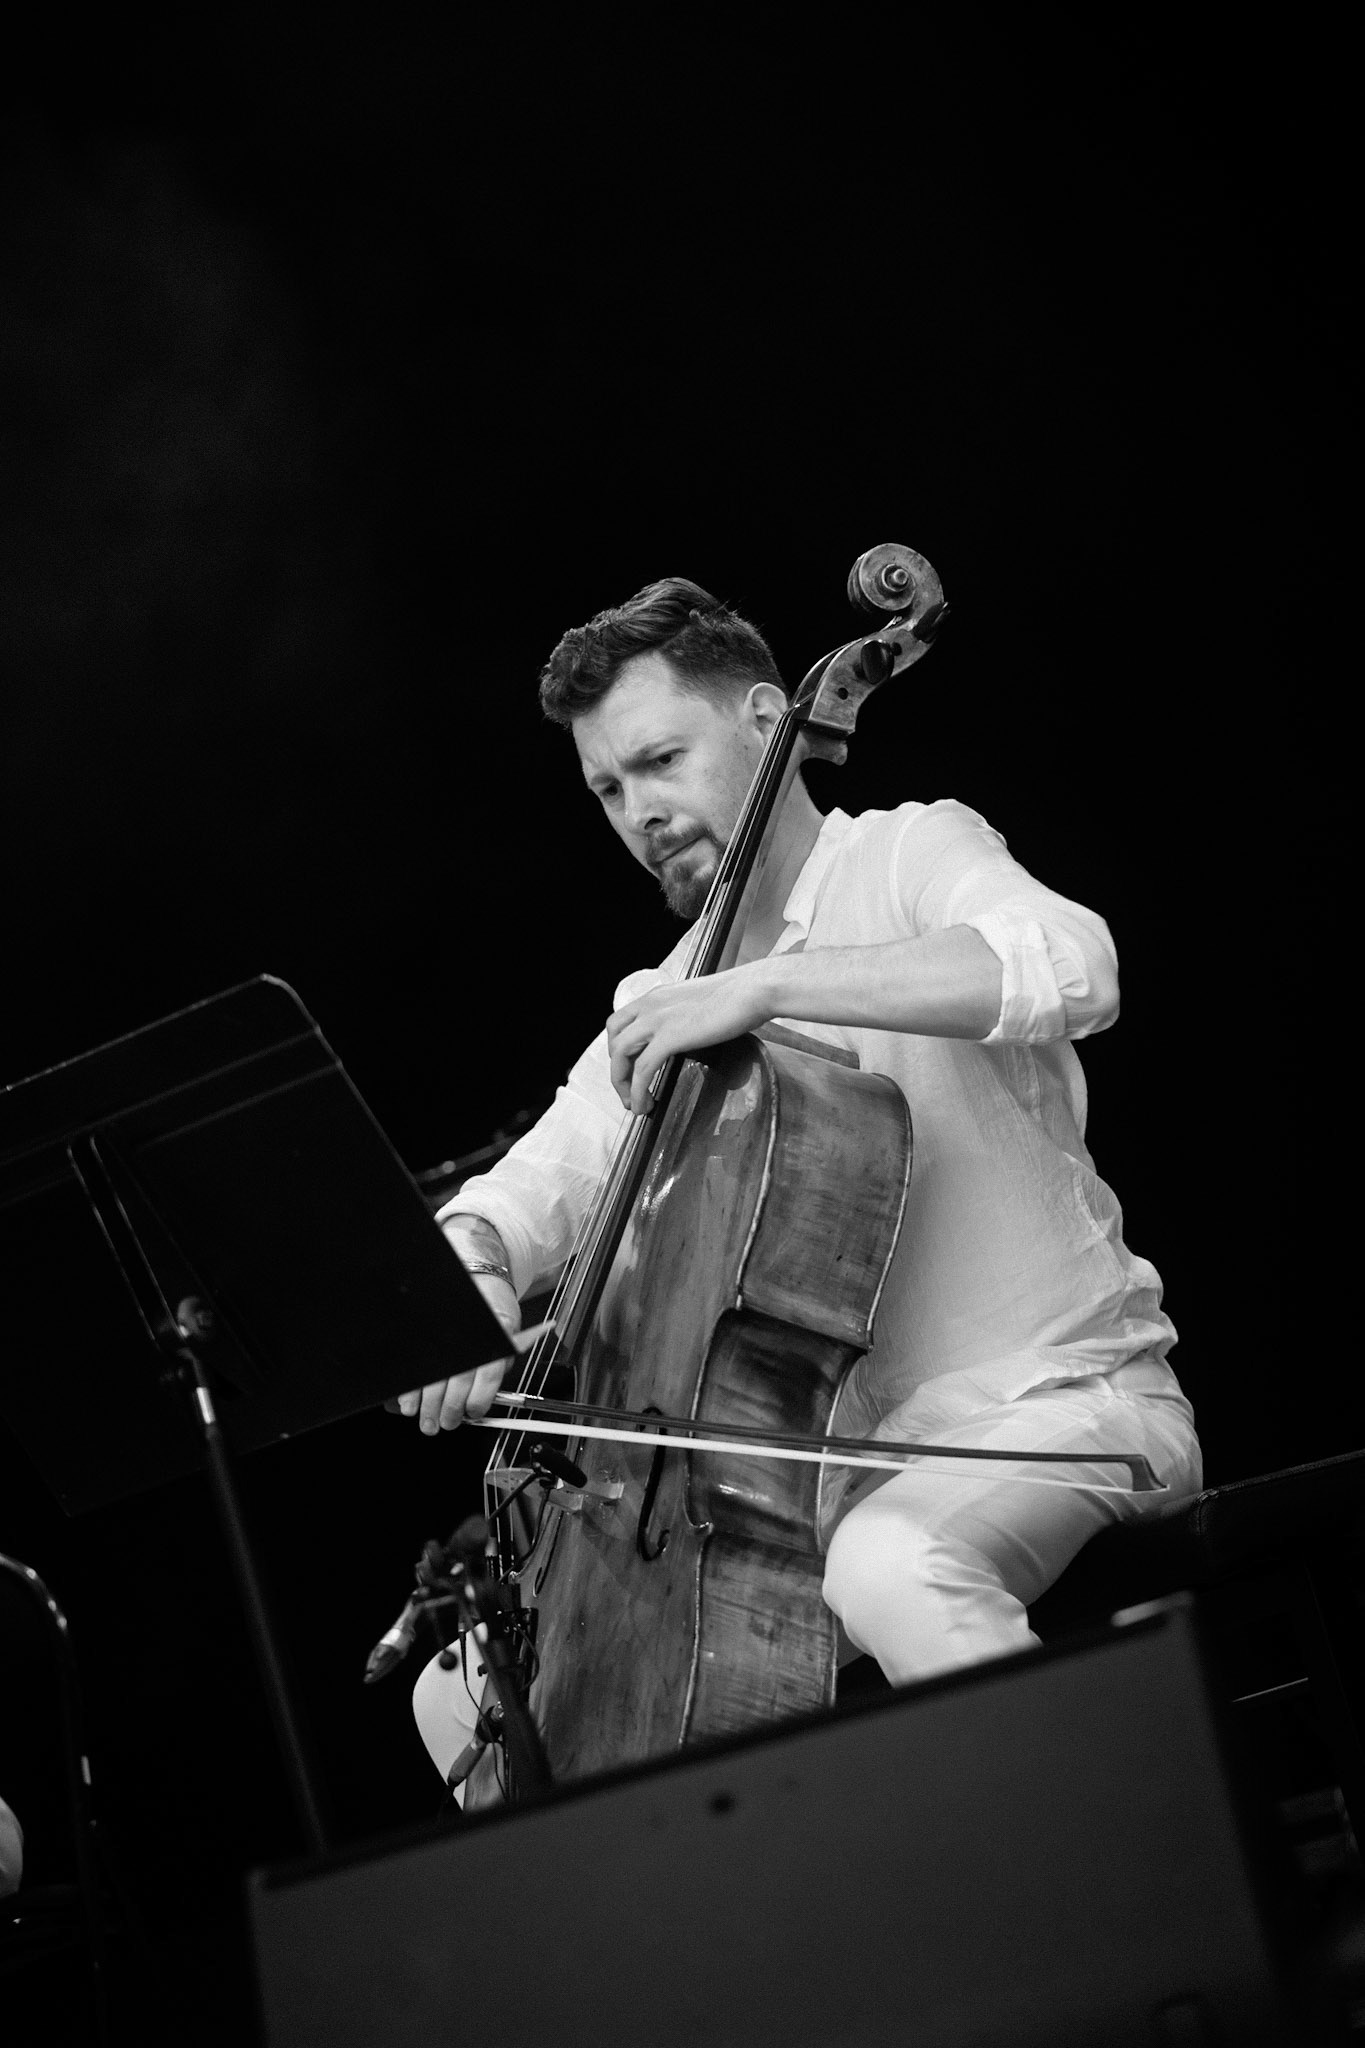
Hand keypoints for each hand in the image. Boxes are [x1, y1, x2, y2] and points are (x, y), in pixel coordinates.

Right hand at [395, 1220, 520, 1433]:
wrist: (472, 1276)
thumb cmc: (489, 1309)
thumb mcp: (506, 1331)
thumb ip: (499, 1362)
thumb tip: (489, 1396)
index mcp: (491, 1335)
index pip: (487, 1375)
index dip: (479, 1401)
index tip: (473, 1414)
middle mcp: (466, 1336)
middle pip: (457, 1382)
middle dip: (449, 1411)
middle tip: (444, 1425)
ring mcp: (442, 1336)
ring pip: (433, 1378)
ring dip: (427, 1407)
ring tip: (426, 1422)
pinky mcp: (423, 1336)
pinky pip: (414, 1368)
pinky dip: (409, 1389)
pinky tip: (408, 1403)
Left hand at [607, 965, 773, 1112]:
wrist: (752, 990)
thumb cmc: (738, 995)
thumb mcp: (699, 1003)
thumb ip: (684, 1016)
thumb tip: (687, 1033)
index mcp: (657, 997)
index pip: (621, 1022)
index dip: (619, 1049)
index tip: (628, 1069)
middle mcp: (650, 1006)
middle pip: (614, 1039)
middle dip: (617, 1068)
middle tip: (628, 1091)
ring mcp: (657, 1020)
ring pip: (621, 1055)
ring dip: (623, 1084)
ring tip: (635, 1104)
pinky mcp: (669, 1038)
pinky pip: (642, 1069)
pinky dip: (638, 1091)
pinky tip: (645, 1105)